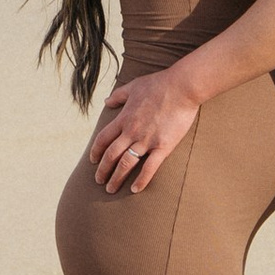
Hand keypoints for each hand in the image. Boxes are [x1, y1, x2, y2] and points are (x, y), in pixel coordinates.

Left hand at [89, 70, 204, 193]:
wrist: (182, 87)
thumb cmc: (159, 84)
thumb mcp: (134, 86)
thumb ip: (118, 95)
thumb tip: (106, 101)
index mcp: (124, 118)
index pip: (103, 139)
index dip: (96, 151)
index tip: (92, 161)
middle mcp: (132, 131)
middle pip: (111, 155)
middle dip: (102, 170)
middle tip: (99, 181)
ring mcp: (147, 140)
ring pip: (126, 163)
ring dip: (116, 178)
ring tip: (111, 189)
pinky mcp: (163, 146)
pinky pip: (149, 168)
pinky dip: (141, 180)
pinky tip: (135, 189)